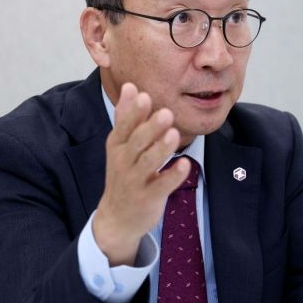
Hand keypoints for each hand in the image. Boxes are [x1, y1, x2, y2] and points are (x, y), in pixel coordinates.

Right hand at [93, 82, 190, 265]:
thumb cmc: (124, 173)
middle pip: (137, 142)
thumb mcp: (120, 145)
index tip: (144, 95)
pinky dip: (173, 176)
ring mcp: (135, 180)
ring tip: (174, 134)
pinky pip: (161, 185)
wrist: (117, 217)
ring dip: (161, 148)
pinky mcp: (148, 197)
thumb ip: (127, 116)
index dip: (134, 111)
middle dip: (150, 127)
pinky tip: (185, 165)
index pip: (124, 125)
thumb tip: (130, 86)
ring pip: (148, 163)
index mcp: (118, 145)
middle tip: (165, 112)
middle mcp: (124, 161)